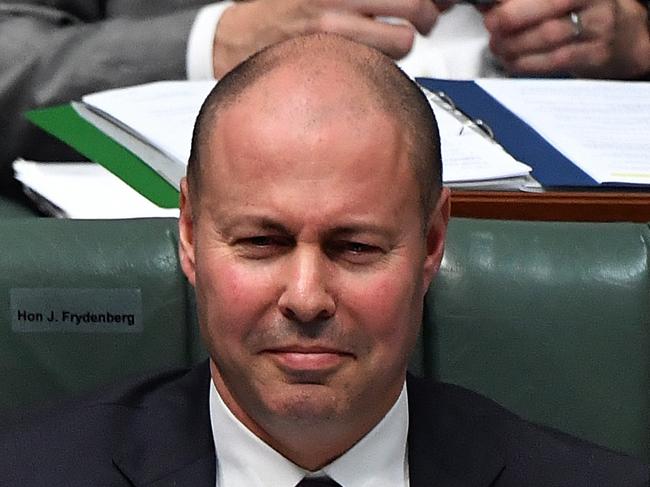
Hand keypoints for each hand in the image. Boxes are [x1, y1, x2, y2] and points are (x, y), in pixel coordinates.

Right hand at [212, 0, 440, 77]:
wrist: (235, 39)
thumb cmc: (280, 11)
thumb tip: (411, 3)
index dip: (426, 0)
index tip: (434, 4)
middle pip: (414, 6)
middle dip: (425, 17)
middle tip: (421, 22)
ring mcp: (335, 27)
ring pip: (400, 42)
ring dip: (402, 46)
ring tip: (388, 44)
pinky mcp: (331, 57)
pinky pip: (376, 65)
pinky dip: (380, 64)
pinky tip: (367, 59)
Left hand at [483, 0, 649, 78]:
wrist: (622, 36)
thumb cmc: (580, 12)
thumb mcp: (556, 0)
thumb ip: (523, 1)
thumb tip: (488, 4)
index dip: (516, 4)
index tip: (492, 10)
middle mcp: (594, 1)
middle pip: (549, 6)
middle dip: (512, 19)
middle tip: (493, 26)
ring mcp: (597, 27)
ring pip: (549, 36)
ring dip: (515, 45)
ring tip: (499, 46)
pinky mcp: (594, 54)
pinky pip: (555, 61)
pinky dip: (527, 63)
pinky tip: (513, 61)